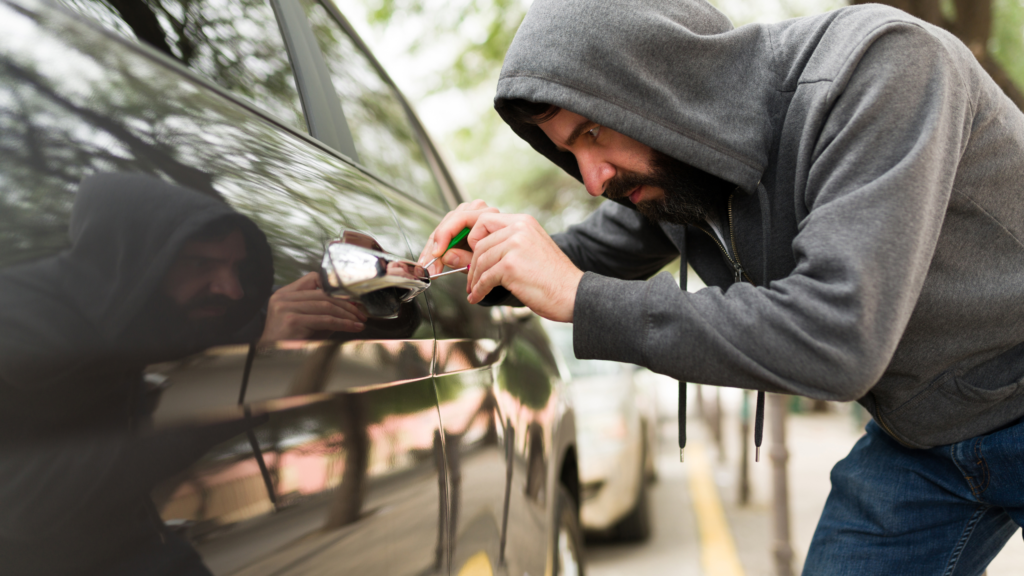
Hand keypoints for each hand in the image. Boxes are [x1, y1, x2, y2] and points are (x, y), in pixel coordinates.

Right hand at [260, 272, 366, 341]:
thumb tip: (350, 307)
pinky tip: (353, 327)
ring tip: (359, 322)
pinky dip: (343, 323)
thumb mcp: (308, 321)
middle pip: (323, 294)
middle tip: (361, 314)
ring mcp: (286, 308)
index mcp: (284, 294)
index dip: (335, 288)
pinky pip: (325, 320)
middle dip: (346, 305)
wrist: (273, 359)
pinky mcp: (292, 320)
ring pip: (326, 306)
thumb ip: (323, 310)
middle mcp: (283, 297)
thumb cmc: (292, 342)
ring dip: (347, 315)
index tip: (351, 299)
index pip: (314, 278)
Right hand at [417, 200, 498, 275]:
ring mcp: (466, 213)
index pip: (459, 219)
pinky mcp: (458, 221)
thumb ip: (465, 259)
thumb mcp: (482, 260)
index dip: (445, 237)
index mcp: (487, 215)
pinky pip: (443, 232)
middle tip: (429, 264)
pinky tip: (430, 260)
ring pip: (443, 227)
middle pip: (448, 223)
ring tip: (429, 264)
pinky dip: (436, 247)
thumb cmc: (495, 255)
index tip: (437, 254)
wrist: (502, 254)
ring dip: (433, 247)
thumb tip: (446, 256)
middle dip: (436, 246)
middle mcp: (476, 210)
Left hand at [464, 213, 582, 322]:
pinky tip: (478, 296)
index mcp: (523, 222)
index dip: (473, 238)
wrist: (573, 294)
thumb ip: (505, 244)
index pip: (484, 220)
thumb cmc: (553, 277)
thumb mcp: (529, 249)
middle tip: (471, 279)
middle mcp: (519, 228)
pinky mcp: (511, 266)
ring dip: (475, 279)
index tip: (472, 255)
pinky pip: (485, 278)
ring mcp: (515, 246)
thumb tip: (469, 250)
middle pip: (479, 243)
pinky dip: (479, 290)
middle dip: (472, 264)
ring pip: (480, 261)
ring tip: (475, 290)